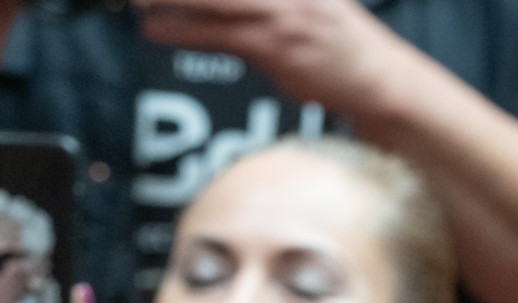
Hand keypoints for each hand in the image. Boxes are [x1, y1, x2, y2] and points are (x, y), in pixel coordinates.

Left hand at [133, 0, 400, 111]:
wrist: (380, 80)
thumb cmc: (342, 47)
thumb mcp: (309, 3)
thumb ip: (263, 3)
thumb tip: (215, 7)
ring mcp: (279, 9)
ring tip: (137, 2)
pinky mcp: (273, 42)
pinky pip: (214, 31)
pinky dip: (178, 28)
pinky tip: (155, 27)